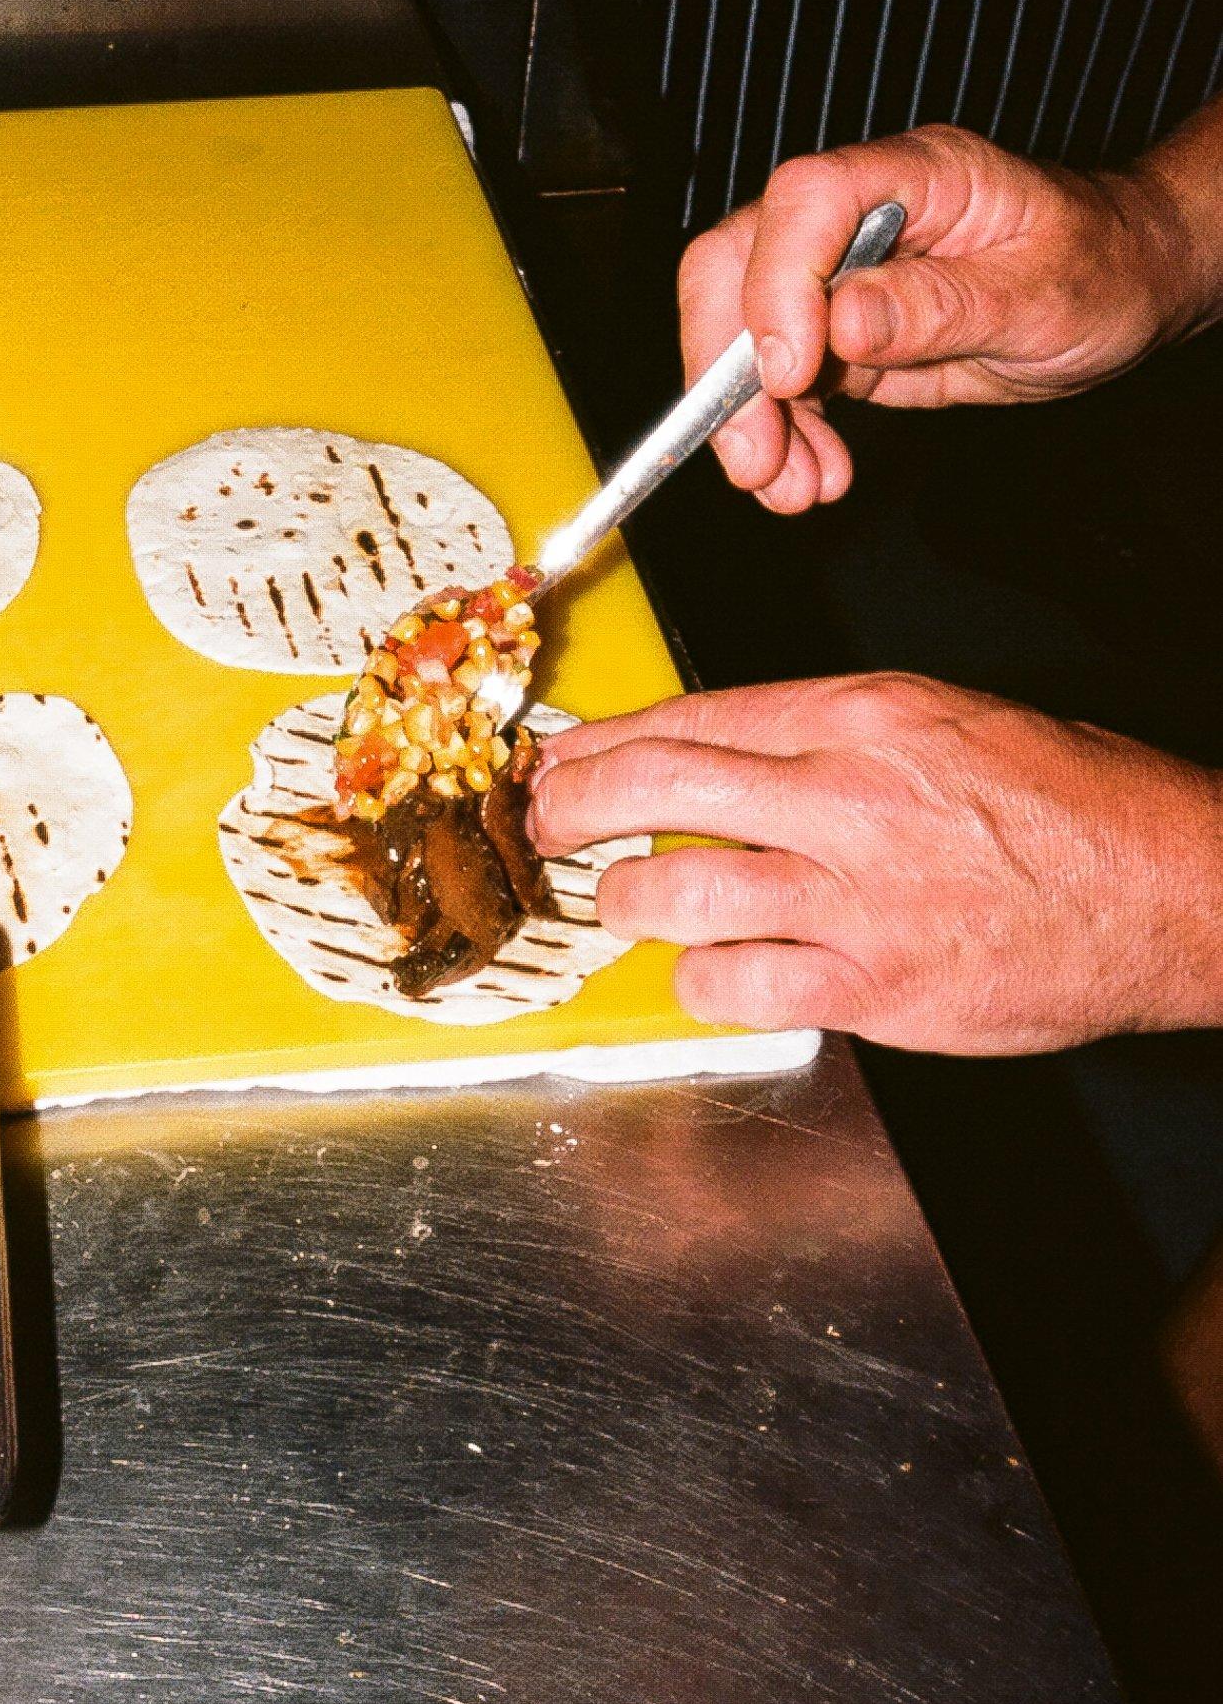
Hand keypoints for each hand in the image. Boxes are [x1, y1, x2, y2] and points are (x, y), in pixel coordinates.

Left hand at [526, 674, 1222, 1053]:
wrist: (1177, 889)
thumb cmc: (1070, 803)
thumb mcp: (940, 719)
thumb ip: (818, 734)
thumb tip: (708, 754)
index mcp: (863, 716)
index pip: (690, 716)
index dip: (602, 741)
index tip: (561, 757)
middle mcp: (849, 796)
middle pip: (655, 784)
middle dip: (572, 804)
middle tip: (545, 821)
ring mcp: (859, 896)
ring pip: (677, 886)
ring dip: (626, 896)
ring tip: (623, 898)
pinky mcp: (876, 987)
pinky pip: (736, 983)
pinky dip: (700, 978)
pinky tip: (707, 968)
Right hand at [681, 122, 1201, 512]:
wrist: (1119, 290)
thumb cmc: (1099, 269)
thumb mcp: (1040, 293)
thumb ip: (940, 306)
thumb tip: (843, 321)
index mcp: (914, 176)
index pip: (805, 201)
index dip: (777, 283)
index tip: (788, 373)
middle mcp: (857, 217)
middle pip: (735, 267)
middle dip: (725, 370)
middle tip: (753, 456)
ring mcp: (834, 275)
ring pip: (739, 337)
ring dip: (748, 422)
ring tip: (790, 488)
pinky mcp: (830, 334)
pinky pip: (774, 384)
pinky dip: (779, 437)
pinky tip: (809, 476)